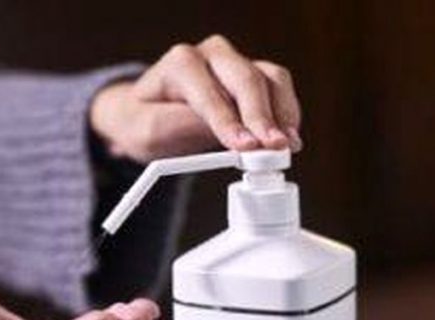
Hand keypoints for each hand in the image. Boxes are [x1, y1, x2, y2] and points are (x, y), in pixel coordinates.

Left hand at [89, 34, 301, 161]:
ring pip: (271, 79)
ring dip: (283, 113)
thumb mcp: (146, 131)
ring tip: (288, 146)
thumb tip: (224, 132)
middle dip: (263, 118)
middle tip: (275, 148)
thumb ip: (180, 127)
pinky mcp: (253, 77)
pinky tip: (289, 137)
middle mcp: (211, 55)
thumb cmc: (145, 120)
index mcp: (181, 63)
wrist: (147, 114)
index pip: (210, 94)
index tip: (247, 146)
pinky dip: (287, 112)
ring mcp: (235, 63)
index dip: (230, 122)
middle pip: (246, 80)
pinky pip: (278, 87)